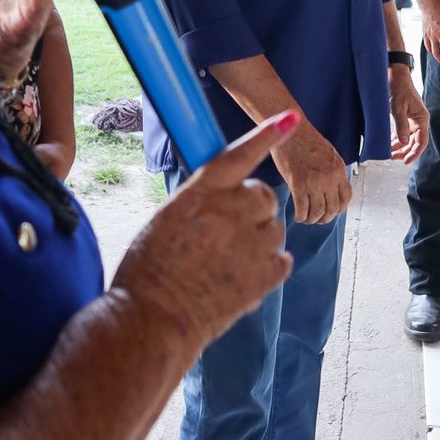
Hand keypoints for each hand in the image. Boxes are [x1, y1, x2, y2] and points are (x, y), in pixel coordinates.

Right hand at [111, 114, 295, 346]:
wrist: (153, 320)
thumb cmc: (149, 270)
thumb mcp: (167, 219)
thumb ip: (202, 203)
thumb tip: (226, 199)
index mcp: (202, 193)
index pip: (240, 154)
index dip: (266, 135)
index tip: (290, 119)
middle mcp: (231, 212)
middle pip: (264, 196)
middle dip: (252, 209)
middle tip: (227, 230)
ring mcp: (251, 244)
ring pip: (275, 229)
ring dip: (258, 239)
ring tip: (227, 261)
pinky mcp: (265, 276)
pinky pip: (282, 259)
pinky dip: (268, 266)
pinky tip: (241, 276)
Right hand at [273, 120, 351, 223]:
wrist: (289, 130)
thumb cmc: (305, 139)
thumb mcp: (327, 154)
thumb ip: (331, 172)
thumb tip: (329, 189)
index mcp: (338, 170)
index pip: (346, 198)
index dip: (339, 209)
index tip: (332, 211)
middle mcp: (329, 178)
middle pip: (332, 209)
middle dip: (325, 218)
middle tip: (317, 219)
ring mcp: (314, 182)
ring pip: (318, 212)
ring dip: (312, 219)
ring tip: (306, 218)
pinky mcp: (297, 183)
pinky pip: (302, 209)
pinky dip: (300, 216)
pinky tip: (297, 215)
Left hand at [388, 67, 428, 164]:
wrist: (394, 74)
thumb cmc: (398, 88)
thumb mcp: (398, 107)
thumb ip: (401, 125)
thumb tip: (403, 142)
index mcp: (422, 118)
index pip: (422, 140)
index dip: (415, 152)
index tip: (406, 161)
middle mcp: (418, 120)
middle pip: (414, 142)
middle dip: (405, 151)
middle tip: (392, 158)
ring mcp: (411, 119)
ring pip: (407, 138)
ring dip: (399, 147)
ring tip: (389, 153)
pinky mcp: (404, 117)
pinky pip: (402, 132)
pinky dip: (396, 139)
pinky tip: (389, 145)